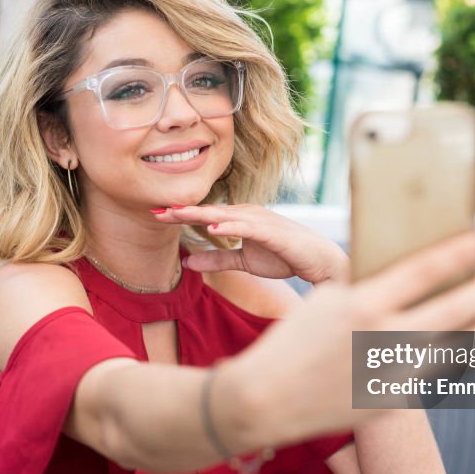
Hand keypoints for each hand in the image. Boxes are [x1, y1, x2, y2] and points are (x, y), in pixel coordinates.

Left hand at [151, 203, 348, 283]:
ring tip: (176, 214)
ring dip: (200, 214)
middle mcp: (247, 213)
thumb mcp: (244, 261)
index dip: (180, 215)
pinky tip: (213, 229)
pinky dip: (230, 227)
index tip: (155, 215)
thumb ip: (217, 259)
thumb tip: (186, 263)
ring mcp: (260, 220)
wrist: (318, 260)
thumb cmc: (284, 256)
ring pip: (224, 215)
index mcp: (240, 218)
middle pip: (209, 211)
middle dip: (182, 211)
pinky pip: (247, 228)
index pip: (205, 215)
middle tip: (155, 210)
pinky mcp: (272, 231)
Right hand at [224, 232, 474, 444]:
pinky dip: (455, 355)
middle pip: (452, 308)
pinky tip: (465, 346)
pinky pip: (436, 373)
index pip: (424, 271)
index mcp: (361, 305)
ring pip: (454, 346)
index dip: (458, 253)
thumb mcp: (325, 302)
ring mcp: (391, 374)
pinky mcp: (392, 402)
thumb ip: (367, 289)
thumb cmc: (292, 344)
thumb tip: (407, 274)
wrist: (264, 400)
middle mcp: (382, 339)